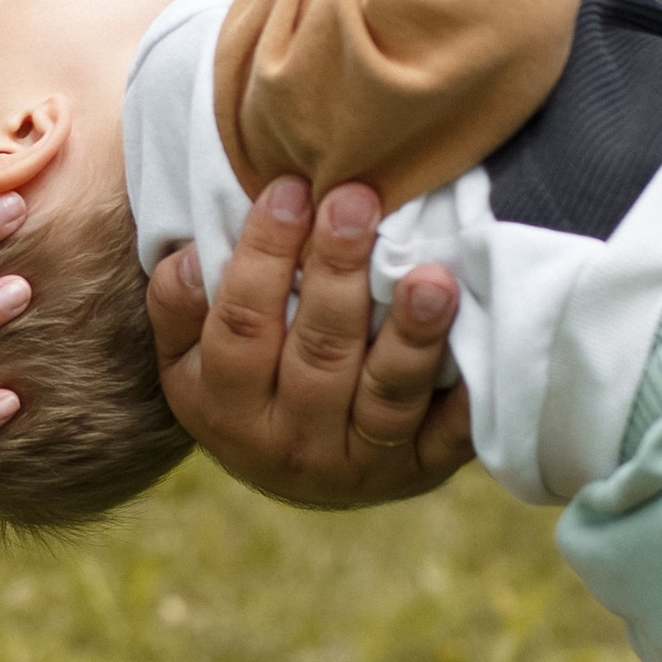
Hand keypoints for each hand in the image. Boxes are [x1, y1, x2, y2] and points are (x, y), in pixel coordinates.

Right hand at [148, 177, 473, 507]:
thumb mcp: (187, 357)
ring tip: (432, 279)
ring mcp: (361, 462)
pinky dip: (468, 399)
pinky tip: (482, 348)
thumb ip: (180, 305)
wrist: (297, 472)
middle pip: (317, 354)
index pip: (240, 326)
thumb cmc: (243, 385)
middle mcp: (291, 444)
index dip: (263, 257)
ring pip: (386, 395)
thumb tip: (192, 255)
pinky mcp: (420, 469)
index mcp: (226, 409)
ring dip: (411, 335)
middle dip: (338, 273)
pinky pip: (449, 438)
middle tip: (356, 201)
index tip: (290, 189)